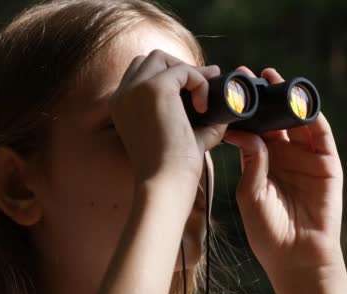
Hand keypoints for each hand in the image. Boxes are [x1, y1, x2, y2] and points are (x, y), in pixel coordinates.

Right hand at [109, 49, 226, 185]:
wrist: (166, 182)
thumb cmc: (175, 167)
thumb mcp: (185, 134)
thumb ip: (199, 114)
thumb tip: (224, 96)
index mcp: (122, 107)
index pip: (142, 73)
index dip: (171, 75)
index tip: (198, 89)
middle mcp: (122, 95)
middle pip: (151, 59)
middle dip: (180, 68)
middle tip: (204, 89)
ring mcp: (134, 89)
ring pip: (163, 58)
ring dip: (188, 72)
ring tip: (204, 100)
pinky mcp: (153, 88)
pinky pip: (183, 70)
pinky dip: (199, 83)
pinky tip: (204, 107)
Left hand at [223, 67, 343, 275]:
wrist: (297, 256)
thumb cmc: (268, 231)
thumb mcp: (250, 194)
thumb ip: (251, 162)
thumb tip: (242, 132)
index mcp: (263, 162)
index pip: (253, 128)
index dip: (243, 110)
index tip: (228, 90)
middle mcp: (284, 155)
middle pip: (274, 118)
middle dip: (263, 96)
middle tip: (248, 76)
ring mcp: (307, 158)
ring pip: (298, 121)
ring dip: (288, 100)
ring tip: (274, 79)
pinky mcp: (327, 164)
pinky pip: (321, 136)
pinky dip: (313, 117)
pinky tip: (301, 101)